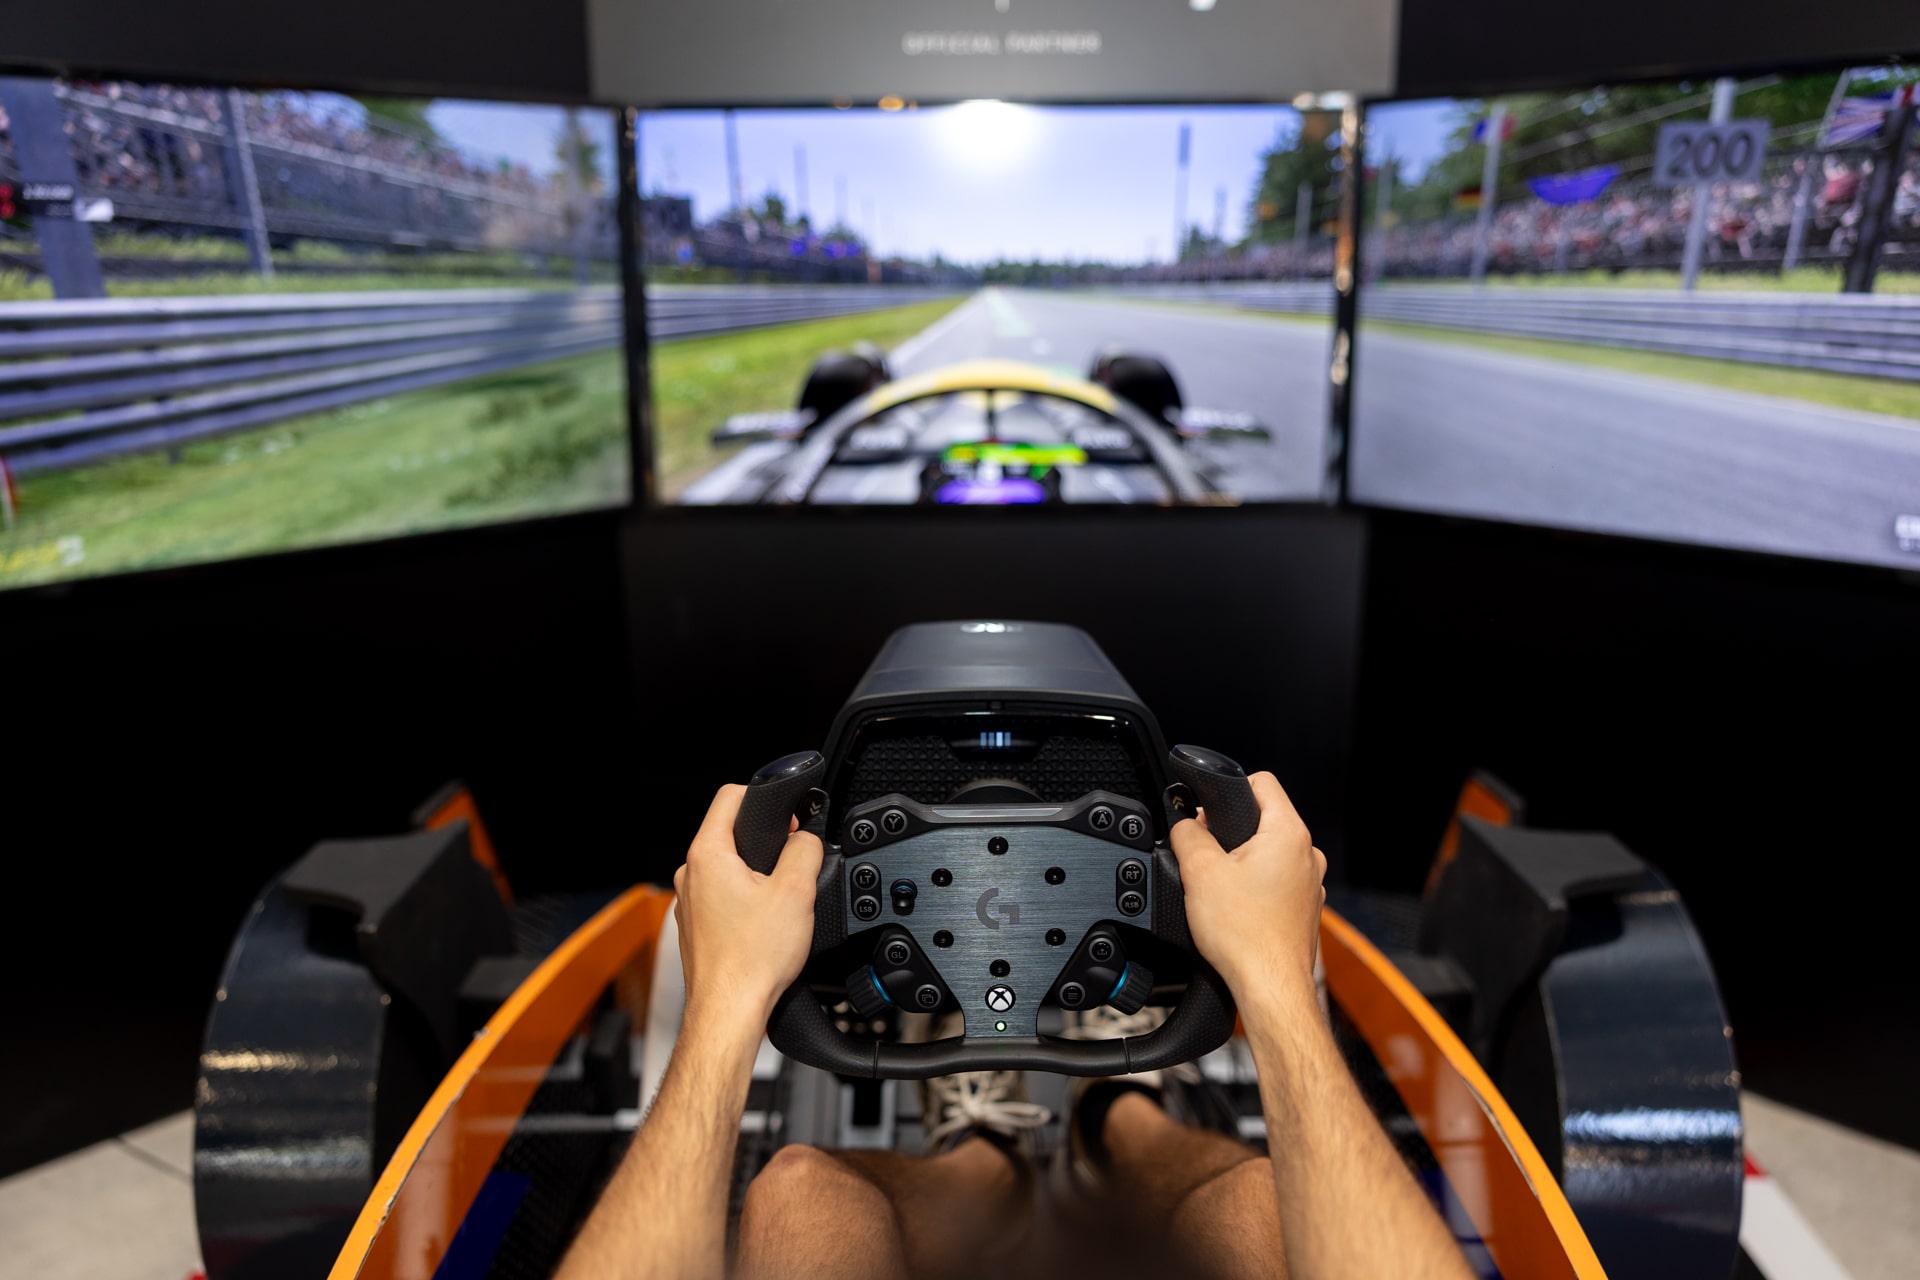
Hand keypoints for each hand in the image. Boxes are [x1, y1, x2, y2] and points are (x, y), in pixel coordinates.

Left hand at [672, 784, 823, 1031]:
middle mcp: (690, 875)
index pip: (730, 797)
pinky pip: (721, 899)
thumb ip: (805, 850)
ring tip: (779, 901)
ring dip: (754, 876)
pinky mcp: (695, 928)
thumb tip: (806, 840)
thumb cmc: (752, 959)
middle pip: (729, 835)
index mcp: (708, 855)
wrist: (729, 1011)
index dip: (764, 798)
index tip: (786, 816)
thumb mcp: (797, 891)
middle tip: (792, 864)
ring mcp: (689, 903)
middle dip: (764, 842)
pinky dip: (743, 903)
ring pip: (726, 870)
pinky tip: (763, 926)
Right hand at [1170, 771, 1325, 1005]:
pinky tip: (1236, 909)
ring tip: (1219, 888)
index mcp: (1288, 834)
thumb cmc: (1245, 935)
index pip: (1261, 783)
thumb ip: (1187, 834)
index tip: (1208, 812)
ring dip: (1243, 862)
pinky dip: (1256, 887)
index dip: (1229, 790)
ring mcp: (1310, 883)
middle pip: (1264, 819)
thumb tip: (1184, 824)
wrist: (1270, 987)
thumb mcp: (1199, 871)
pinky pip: (1277, 882)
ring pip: (1270, 853)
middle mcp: (1308, 855)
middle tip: (1205, 856)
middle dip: (1230, 831)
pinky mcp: (1305, 908)